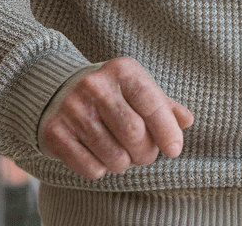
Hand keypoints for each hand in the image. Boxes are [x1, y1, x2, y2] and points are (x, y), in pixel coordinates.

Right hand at [38, 57, 193, 179]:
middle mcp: (96, 86)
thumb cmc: (110, 92)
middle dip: (146, 152)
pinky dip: (101, 170)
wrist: (57, 89)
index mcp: (123, 70)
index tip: (175, 149)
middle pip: (133, 132)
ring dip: (125, 163)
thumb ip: (163, 104)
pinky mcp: (54, 132)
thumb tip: (187, 121)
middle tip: (147, 155)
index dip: (166, 130)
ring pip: (113, 154)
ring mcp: (73, 109)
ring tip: (125, 157)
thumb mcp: (137, 88)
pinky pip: (89, 166)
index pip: (151, 103)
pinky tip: (101, 159)